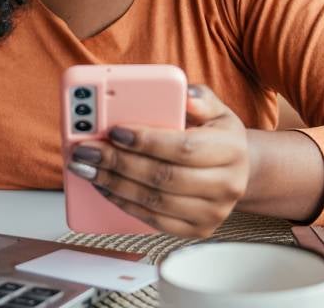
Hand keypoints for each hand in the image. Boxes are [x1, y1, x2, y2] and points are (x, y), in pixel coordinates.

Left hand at [66, 85, 249, 237]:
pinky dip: (123, 203)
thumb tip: (184, 94)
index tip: (115, 131)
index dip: (147, 141)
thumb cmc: (217, 137)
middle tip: (87, 150)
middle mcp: (226, 185)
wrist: (237, 172)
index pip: (184, 148)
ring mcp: (212, 212)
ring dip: (114, 184)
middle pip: (163, 177)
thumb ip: (199, 98)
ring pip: (154, 201)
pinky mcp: (196, 230)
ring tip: (87, 168)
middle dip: (118, 163)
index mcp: (231, 150)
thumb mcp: (215, 110)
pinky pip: (153, 220)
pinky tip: (104, 186)